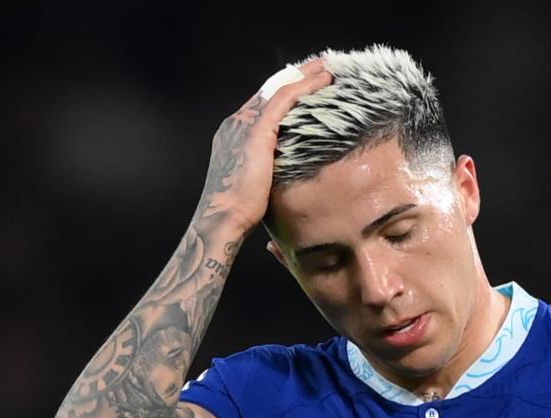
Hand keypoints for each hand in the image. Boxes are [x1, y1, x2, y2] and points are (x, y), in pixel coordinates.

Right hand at [194, 59, 332, 234]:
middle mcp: (236, 124)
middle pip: (269, 90)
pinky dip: (305, 86)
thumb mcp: (254, 187)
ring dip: (305, 75)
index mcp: (233, 136)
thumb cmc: (239, 214)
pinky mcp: (257, 130)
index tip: (304, 85)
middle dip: (295, 76)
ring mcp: (244, 124)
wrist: (222, 219)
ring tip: (327, 67)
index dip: (283, 92)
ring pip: (279, 88)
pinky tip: (323, 80)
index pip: (261, 105)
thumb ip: (265, 174)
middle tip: (319, 65)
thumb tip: (283, 182)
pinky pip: (285, 98)